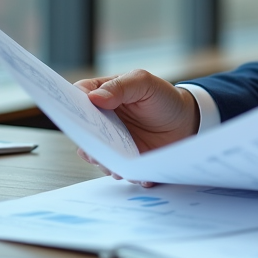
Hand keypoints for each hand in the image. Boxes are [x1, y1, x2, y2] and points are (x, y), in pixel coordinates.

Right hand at [73, 69, 200, 181]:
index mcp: (102, 95)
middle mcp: (101, 120)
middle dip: (87, 141)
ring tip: (120, 164)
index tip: (76, 117)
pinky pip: (115, 170)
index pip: (76, 98)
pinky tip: (139, 174)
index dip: (72, 107)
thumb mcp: (144, 83)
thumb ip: (120, 86)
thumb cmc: (164, 98)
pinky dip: (125, 173)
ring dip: (105, 162)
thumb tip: (94, 98)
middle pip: (81, 131)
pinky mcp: (122, 159)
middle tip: (98, 147)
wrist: (186, 121)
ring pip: (95, 155)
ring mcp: (110, 141)